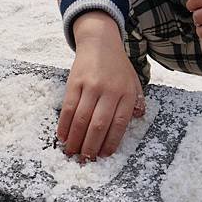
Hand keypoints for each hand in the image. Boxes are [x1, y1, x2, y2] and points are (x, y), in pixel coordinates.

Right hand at [57, 12, 144, 160]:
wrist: (99, 41)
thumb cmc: (117, 65)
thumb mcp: (133, 80)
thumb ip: (137, 99)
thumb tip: (138, 118)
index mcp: (126, 92)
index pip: (119, 123)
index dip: (111, 142)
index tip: (104, 155)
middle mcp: (110, 90)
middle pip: (99, 125)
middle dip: (90, 146)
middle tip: (85, 159)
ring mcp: (92, 86)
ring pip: (82, 119)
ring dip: (75, 140)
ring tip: (72, 152)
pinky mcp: (75, 82)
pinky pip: (68, 108)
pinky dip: (64, 125)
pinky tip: (63, 136)